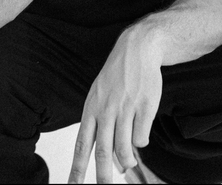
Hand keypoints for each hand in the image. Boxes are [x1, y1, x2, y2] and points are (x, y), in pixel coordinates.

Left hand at [68, 31, 162, 183]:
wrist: (137, 49)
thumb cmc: (117, 75)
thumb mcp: (100, 95)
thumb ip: (101, 125)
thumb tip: (110, 159)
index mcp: (91, 108)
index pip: (81, 144)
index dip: (76, 168)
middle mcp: (107, 109)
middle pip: (103, 150)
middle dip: (102, 175)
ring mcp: (126, 108)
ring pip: (124, 147)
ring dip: (127, 160)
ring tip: (128, 162)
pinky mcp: (144, 106)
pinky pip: (141, 136)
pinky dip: (141, 142)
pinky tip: (141, 134)